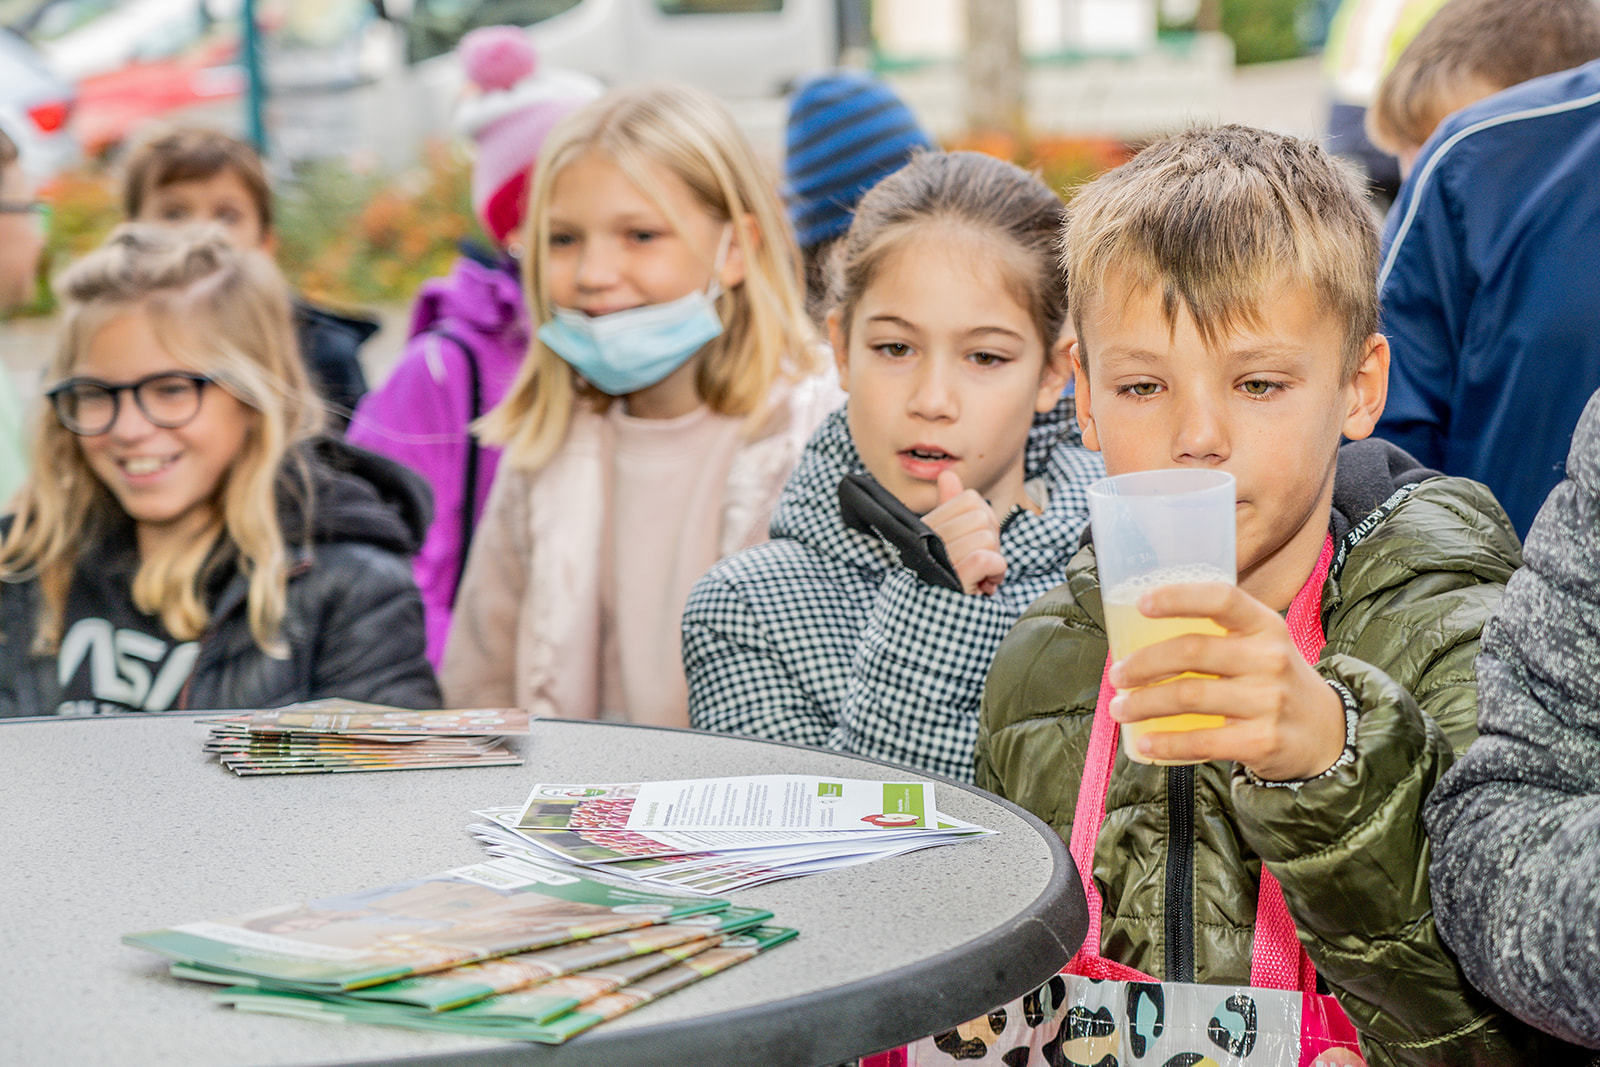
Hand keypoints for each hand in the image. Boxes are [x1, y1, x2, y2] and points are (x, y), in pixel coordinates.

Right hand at [922, 470, 1006, 594]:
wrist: (928, 632)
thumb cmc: (943, 587)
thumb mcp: (944, 545)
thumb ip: (948, 508)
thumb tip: (947, 475)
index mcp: (927, 528)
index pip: (970, 499)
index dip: (984, 520)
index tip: (975, 546)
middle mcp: (929, 540)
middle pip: (983, 516)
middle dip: (992, 541)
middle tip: (980, 565)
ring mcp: (941, 559)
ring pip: (987, 536)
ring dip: (994, 560)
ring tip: (980, 578)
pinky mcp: (954, 580)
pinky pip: (987, 557)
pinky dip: (994, 571)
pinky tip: (984, 586)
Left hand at [1106, 582, 1345, 780]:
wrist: (1327, 734)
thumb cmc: (1275, 682)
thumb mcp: (1263, 646)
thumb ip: (1219, 635)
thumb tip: (1141, 635)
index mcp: (1266, 626)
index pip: (1222, 598)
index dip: (1179, 598)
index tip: (1142, 604)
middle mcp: (1270, 658)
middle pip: (1192, 651)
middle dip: (1143, 664)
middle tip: (1117, 675)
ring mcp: (1269, 701)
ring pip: (1189, 696)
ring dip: (1143, 704)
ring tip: (1120, 708)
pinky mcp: (1263, 741)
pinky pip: (1203, 741)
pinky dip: (1167, 744)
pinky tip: (1145, 743)